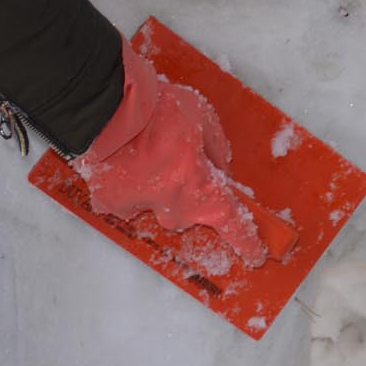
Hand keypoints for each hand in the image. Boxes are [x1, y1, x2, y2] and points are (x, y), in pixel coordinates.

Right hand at [77, 42, 268, 266]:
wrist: (110, 109)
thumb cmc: (161, 112)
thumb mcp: (204, 119)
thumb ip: (216, 149)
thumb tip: (221, 170)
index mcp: (203, 190)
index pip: (232, 224)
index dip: (246, 242)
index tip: (255, 255)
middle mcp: (174, 209)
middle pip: (189, 212)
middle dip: (188, 191)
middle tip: (178, 158)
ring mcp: (142, 210)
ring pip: (157, 206)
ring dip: (157, 186)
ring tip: (147, 152)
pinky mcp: (111, 204)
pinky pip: (128, 200)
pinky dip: (129, 184)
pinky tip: (125, 160)